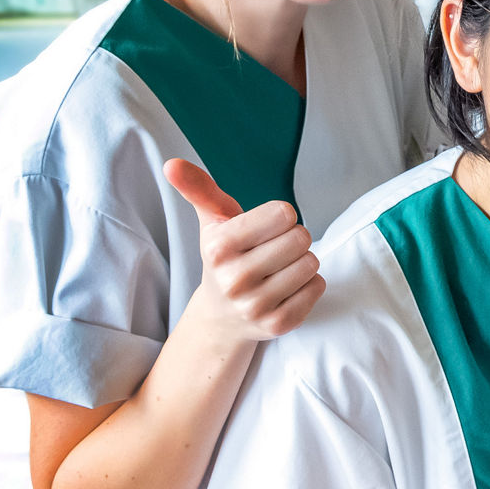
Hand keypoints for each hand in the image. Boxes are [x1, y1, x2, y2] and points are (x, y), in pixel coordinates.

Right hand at [165, 159, 324, 342]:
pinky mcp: (279, 324)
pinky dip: (309, 284)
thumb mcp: (212, 222)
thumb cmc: (225, 258)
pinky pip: (318, 287)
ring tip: (278, 270)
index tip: (265, 228)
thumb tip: (171, 164)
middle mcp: (234, 279)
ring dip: (302, 262)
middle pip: (301, 238)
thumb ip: (199, 189)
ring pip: (311, 263)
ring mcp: (256, 306)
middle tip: (272, 251)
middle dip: (293, 239)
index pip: (284, 214)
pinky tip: (286, 289)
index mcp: (219, 247)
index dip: (281, 217)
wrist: (221, 317)